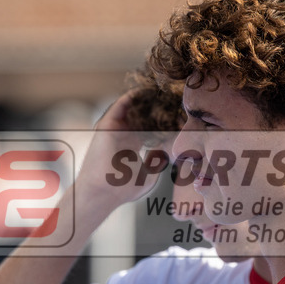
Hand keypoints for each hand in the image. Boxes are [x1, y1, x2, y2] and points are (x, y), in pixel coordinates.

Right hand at [74, 89, 170, 211]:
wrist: (102, 192)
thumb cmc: (123, 190)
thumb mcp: (150, 174)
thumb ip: (160, 161)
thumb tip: (173, 150)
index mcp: (132, 145)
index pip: (151, 128)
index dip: (167, 122)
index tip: (182, 118)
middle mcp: (123, 134)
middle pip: (143, 114)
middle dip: (159, 107)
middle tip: (176, 99)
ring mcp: (115, 128)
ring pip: (133, 106)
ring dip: (148, 98)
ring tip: (165, 91)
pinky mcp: (108, 124)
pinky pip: (122, 104)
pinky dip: (135, 96)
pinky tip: (149, 92)